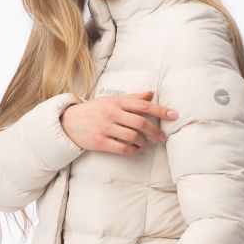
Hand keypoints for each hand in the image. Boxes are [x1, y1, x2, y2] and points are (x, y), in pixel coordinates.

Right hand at [60, 90, 178, 155]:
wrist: (68, 122)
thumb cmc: (94, 110)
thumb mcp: (111, 100)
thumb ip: (132, 98)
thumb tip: (151, 93)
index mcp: (116, 102)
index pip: (143, 105)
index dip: (161, 110)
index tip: (174, 115)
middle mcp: (112, 114)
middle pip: (140, 123)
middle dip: (155, 131)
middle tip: (163, 137)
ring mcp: (106, 129)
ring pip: (133, 137)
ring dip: (144, 142)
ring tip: (146, 143)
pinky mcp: (100, 142)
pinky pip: (122, 149)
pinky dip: (133, 150)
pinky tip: (135, 149)